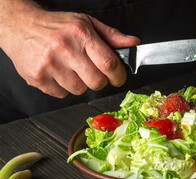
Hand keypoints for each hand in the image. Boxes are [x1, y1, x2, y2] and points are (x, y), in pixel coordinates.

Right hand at [0, 1, 139, 97]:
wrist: (20, 26)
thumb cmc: (57, 26)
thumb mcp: (87, 24)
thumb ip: (112, 36)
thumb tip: (133, 44)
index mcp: (81, 34)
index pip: (109, 63)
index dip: (119, 75)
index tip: (118, 77)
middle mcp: (65, 49)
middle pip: (96, 82)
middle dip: (100, 81)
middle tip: (93, 72)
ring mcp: (49, 64)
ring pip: (79, 90)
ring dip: (80, 83)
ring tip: (71, 68)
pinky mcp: (37, 77)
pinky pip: (62, 94)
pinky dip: (63, 87)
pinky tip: (58, 72)